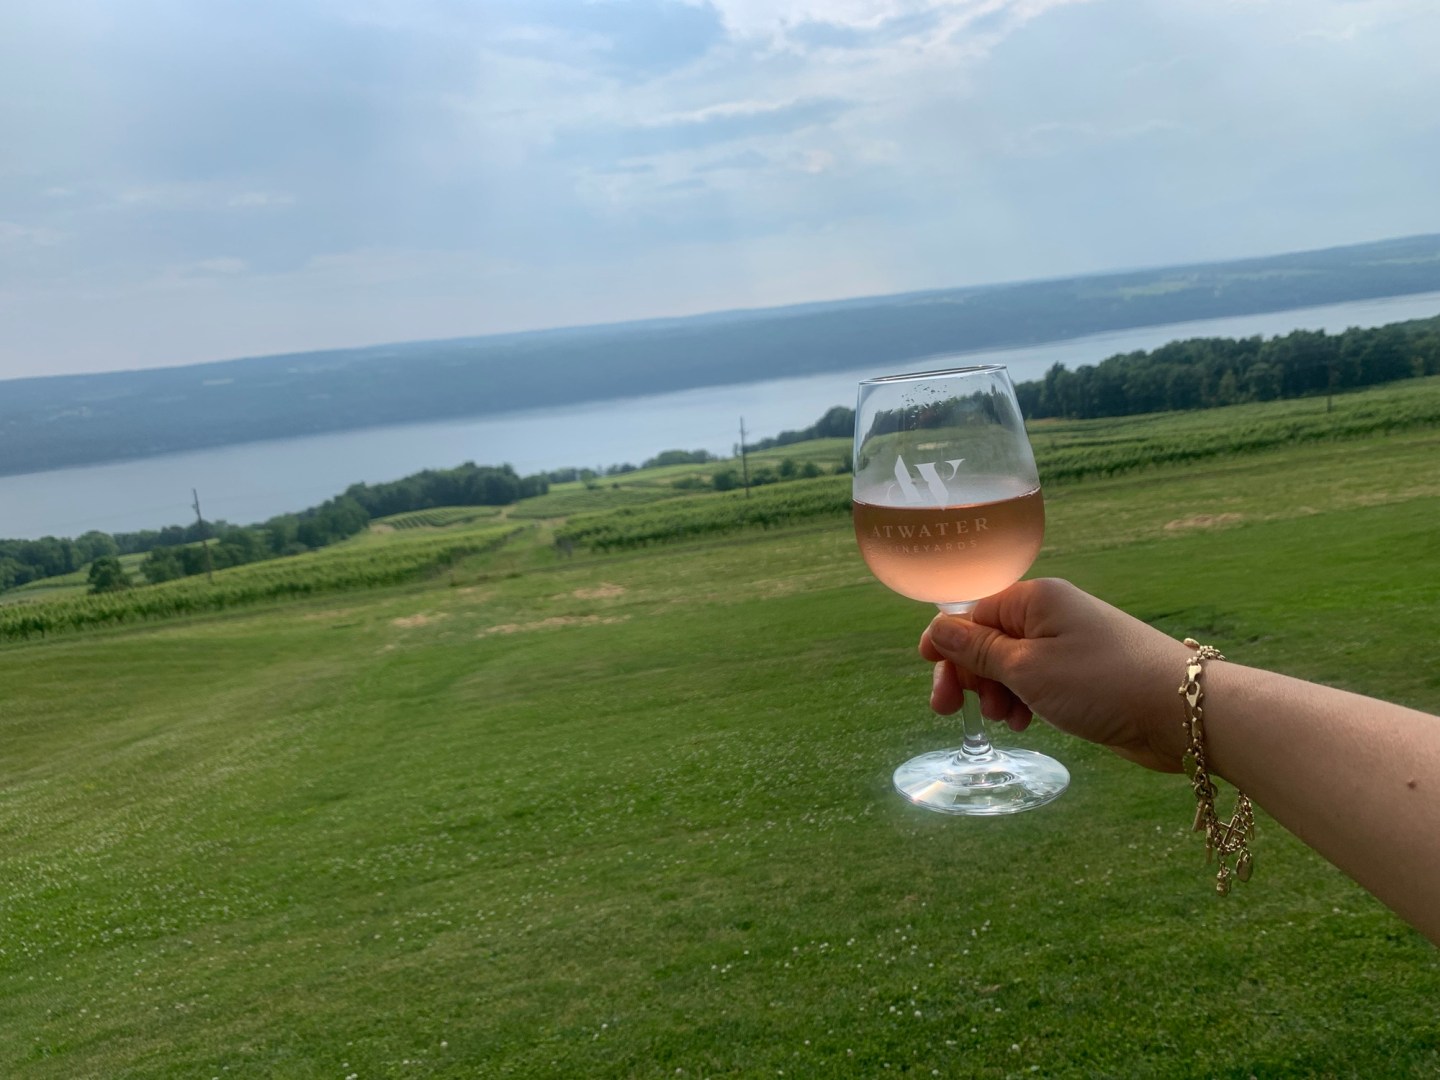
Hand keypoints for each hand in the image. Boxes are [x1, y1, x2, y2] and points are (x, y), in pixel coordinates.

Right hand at [919, 578, 1193, 772]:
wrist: (1182, 711)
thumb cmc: (1100, 682)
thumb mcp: (1027, 667)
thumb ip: (978, 649)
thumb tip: (938, 628)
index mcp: (1034, 599)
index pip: (972, 612)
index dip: (948, 643)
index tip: (932, 674)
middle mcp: (1051, 614)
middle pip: (988, 639)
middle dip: (968, 674)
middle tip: (949, 710)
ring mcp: (1069, 644)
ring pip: (1011, 664)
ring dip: (997, 692)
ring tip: (1006, 719)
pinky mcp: (1084, 674)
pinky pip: (1037, 681)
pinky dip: (1024, 700)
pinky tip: (1027, 723)